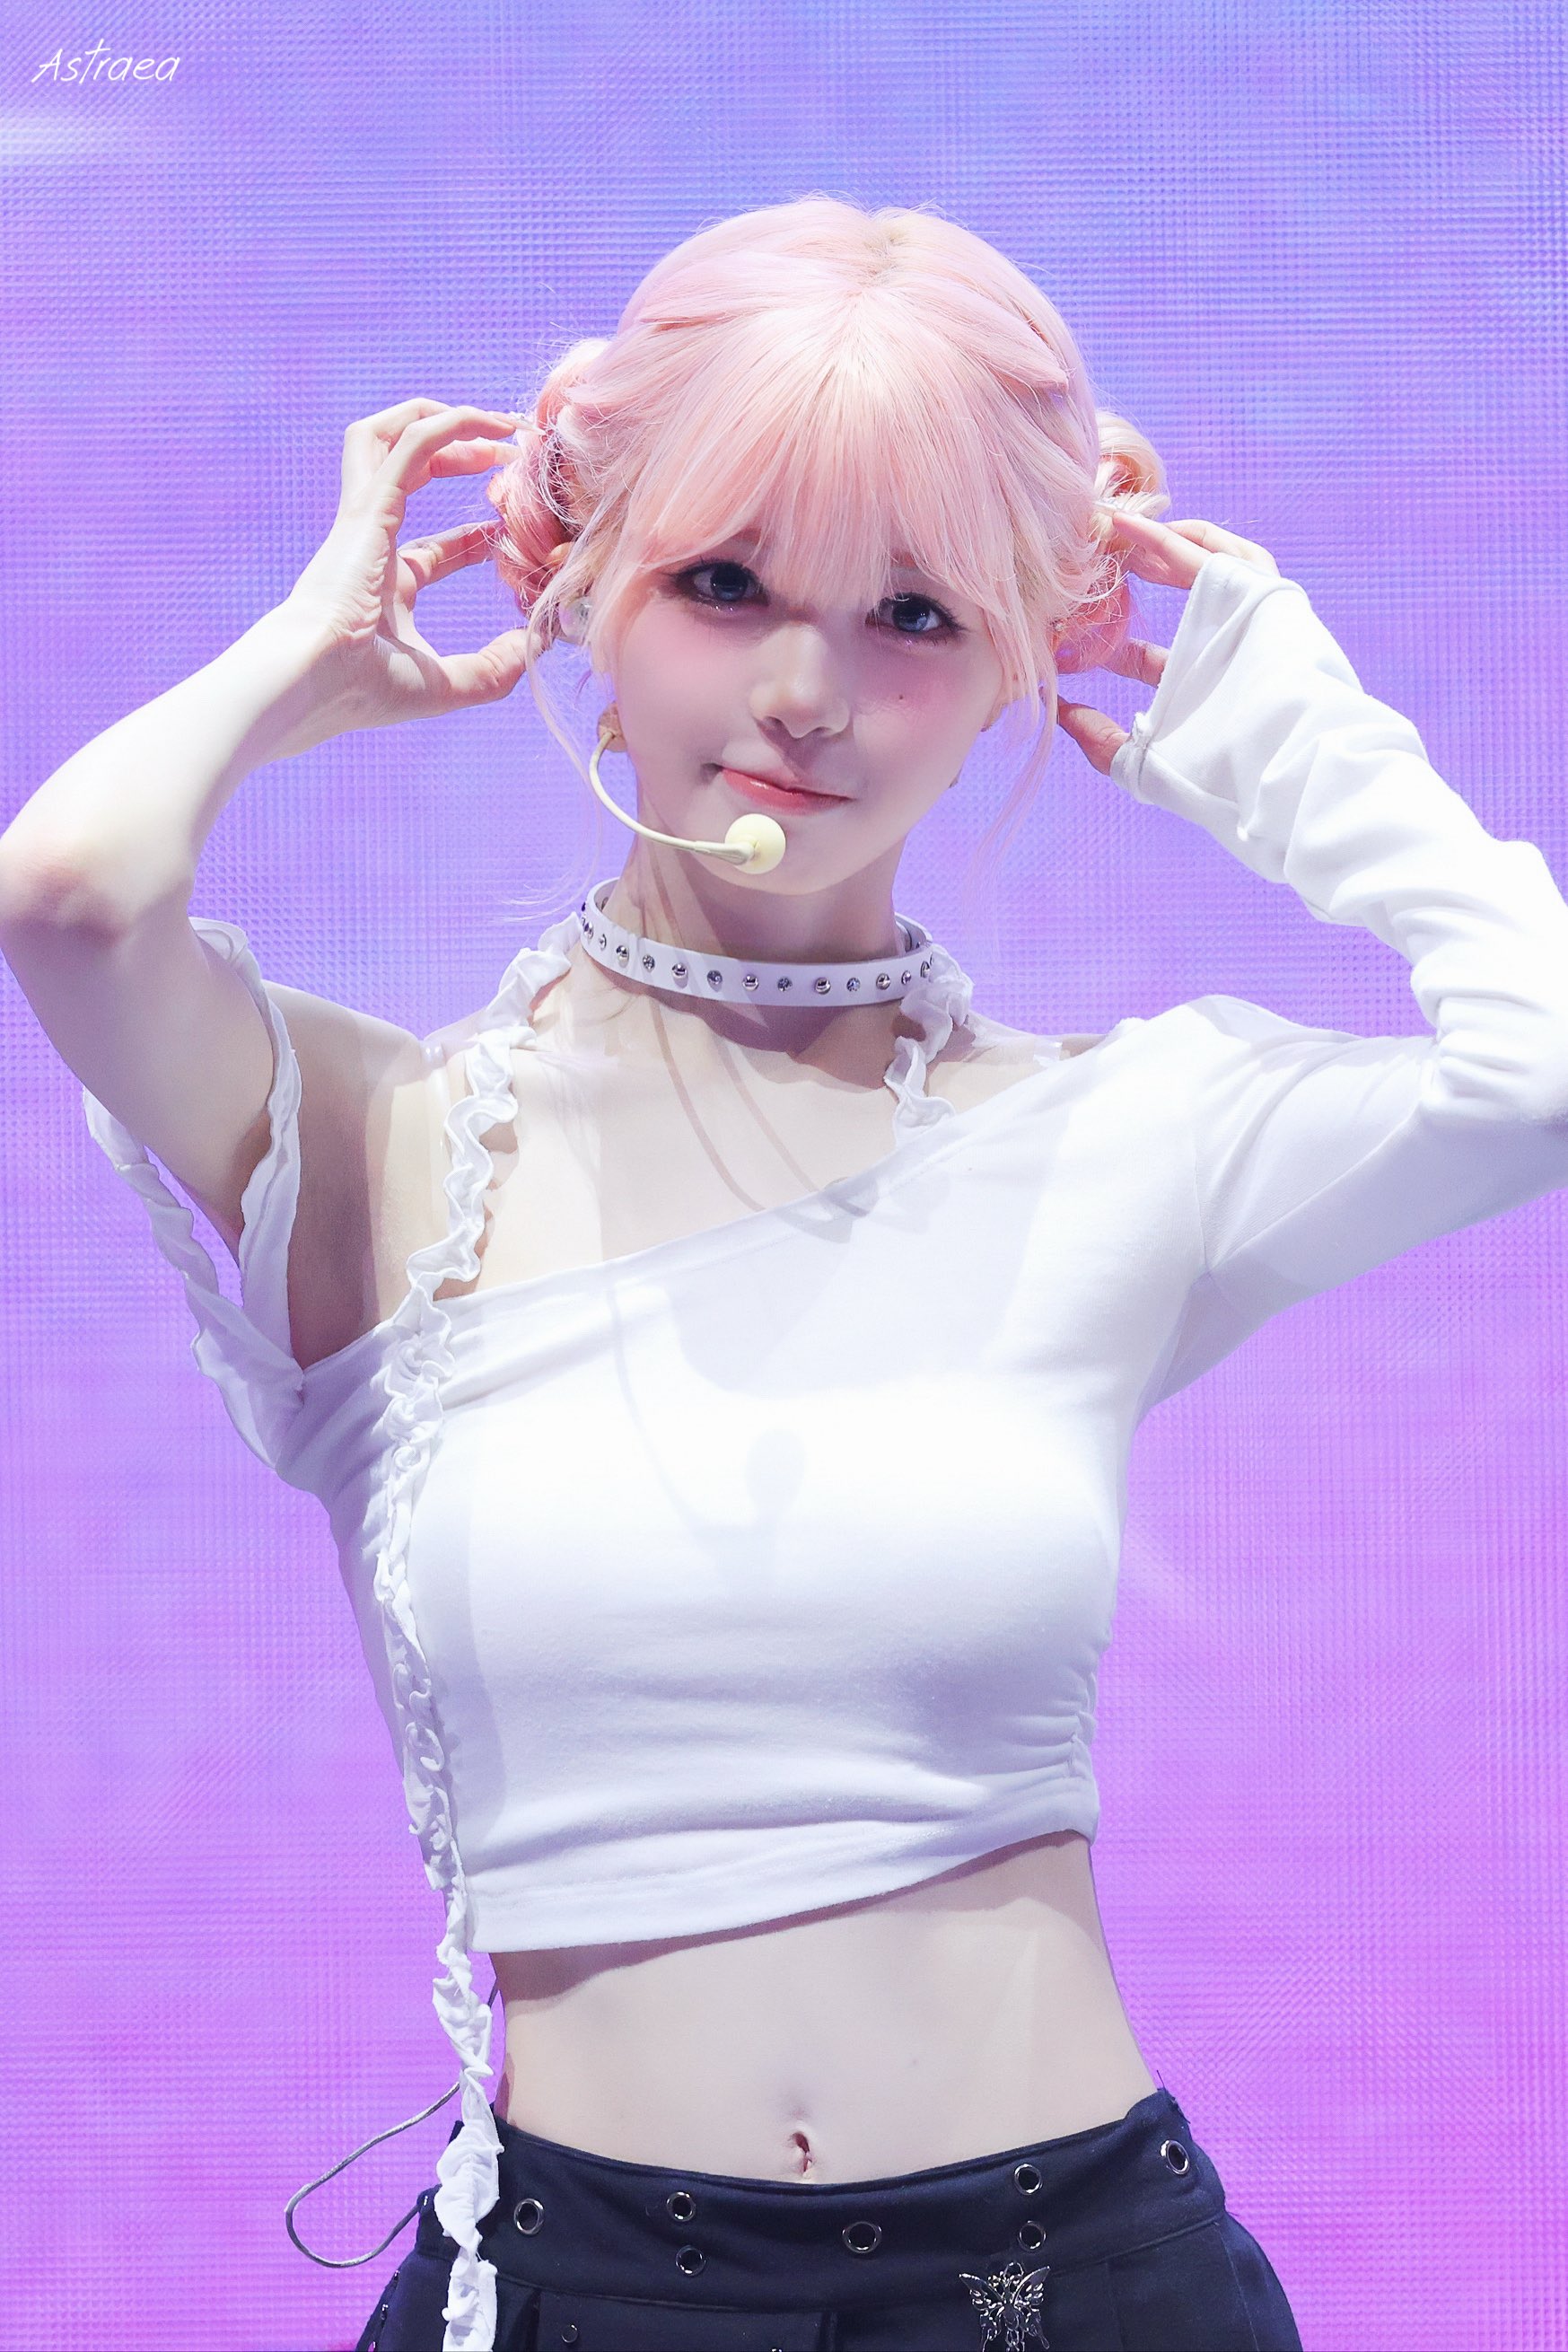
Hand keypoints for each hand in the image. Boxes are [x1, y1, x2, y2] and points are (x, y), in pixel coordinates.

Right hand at [274, 397, 530, 740]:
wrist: (311, 680)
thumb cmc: (363, 690)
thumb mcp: (446, 686)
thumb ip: (493, 670)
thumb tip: (534, 647)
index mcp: (387, 585)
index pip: (436, 548)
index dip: (477, 537)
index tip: (514, 535)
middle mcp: (374, 542)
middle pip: (408, 475)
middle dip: (461, 454)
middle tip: (513, 454)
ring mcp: (367, 518)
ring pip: (391, 436)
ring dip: (444, 419)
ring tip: (499, 423)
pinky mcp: (369, 504)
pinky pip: (407, 444)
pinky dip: (445, 424)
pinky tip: (485, 423)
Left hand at [1055, 515, 1279, 773]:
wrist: (1276, 763)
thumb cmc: (1216, 771)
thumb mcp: (1143, 764)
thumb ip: (1101, 743)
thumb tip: (1061, 715)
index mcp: (1199, 690)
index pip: (1145, 660)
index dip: (1111, 645)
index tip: (1069, 627)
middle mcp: (1223, 647)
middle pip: (1174, 603)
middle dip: (1132, 581)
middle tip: (1089, 564)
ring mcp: (1245, 615)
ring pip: (1199, 566)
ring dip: (1153, 548)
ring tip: (1109, 534)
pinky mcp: (1259, 590)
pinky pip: (1210, 553)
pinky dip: (1170, 538)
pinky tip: (1128, 526)